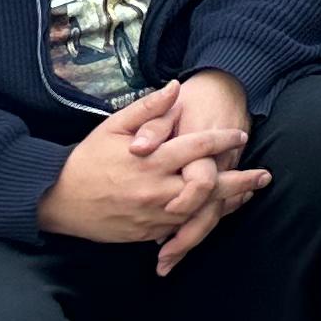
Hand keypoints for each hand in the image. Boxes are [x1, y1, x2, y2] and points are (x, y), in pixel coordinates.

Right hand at [37, 86, 268, 259]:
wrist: (56, 200)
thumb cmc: (87, 159)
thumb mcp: (113, 127)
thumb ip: (148, 109)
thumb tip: (176, 87)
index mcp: (150, 161)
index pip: (196, 148)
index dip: (221, 140)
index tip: (240, 134)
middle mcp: (155, 190)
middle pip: (207, 186)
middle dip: (239, 180)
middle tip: (264, 175)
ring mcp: (151, 216)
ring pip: (199, 212)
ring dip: (226, 203)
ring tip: (248, 194)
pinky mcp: (145, 234)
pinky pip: (180, 229)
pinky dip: (202, 220)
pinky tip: (217, 213)